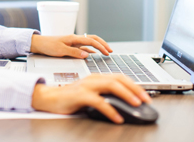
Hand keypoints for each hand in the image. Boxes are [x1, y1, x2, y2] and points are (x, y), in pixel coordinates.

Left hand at [30, 33, 112, 58]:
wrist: (38, 44)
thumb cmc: (47, 46)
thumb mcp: (61, 51)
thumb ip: (74, 53)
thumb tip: (87, 55)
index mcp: (73, 38)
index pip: (91, 41)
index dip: (101, 46)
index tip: (107, 52)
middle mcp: (74, 39)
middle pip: (92, 39)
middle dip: (103, 44)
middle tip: (110, 51)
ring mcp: (73, 42)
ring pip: (89, 42)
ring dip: (98, 46)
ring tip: (105, 51)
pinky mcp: (70, 46)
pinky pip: (83, 47)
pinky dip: (90, 50)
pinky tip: (93, 54)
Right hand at [31, 74, 151, 123]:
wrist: (48, 98)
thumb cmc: (69, 98)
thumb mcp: (89, 94)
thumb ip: (103, 95)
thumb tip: (122, 104)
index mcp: (96, 77)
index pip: (119, 77)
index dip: (134, 85)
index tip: (145, 95)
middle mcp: (93, 78)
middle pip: (118, 79)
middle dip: (135, 88)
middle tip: (146, 99)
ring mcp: (86, 85)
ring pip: (111, 86)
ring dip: (126, 95)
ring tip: (136, 105)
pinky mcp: (80, 95)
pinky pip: (99, 101)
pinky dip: (110, 110)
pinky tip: (117, 117)